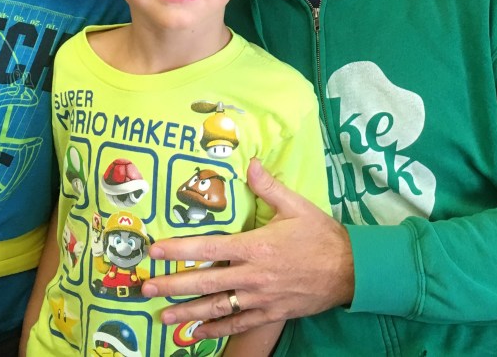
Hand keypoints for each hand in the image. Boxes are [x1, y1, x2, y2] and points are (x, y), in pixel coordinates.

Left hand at [141, 159, 352, 338]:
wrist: (351, 270)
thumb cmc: (322, 236)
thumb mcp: (297, 206)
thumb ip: (269, 186)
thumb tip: (250, 163)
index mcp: (256, 246)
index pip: (209, 247)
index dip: (179, 249)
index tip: (155, 251)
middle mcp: (253, 275)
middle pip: (205, 282)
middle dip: (172, 285)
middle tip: (146, 288)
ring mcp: (261, 298)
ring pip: (217, 308)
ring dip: (187, 313)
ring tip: (162, 317)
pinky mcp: (270, 313)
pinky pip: (238, 324)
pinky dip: (216, 330)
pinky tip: (197, 334)